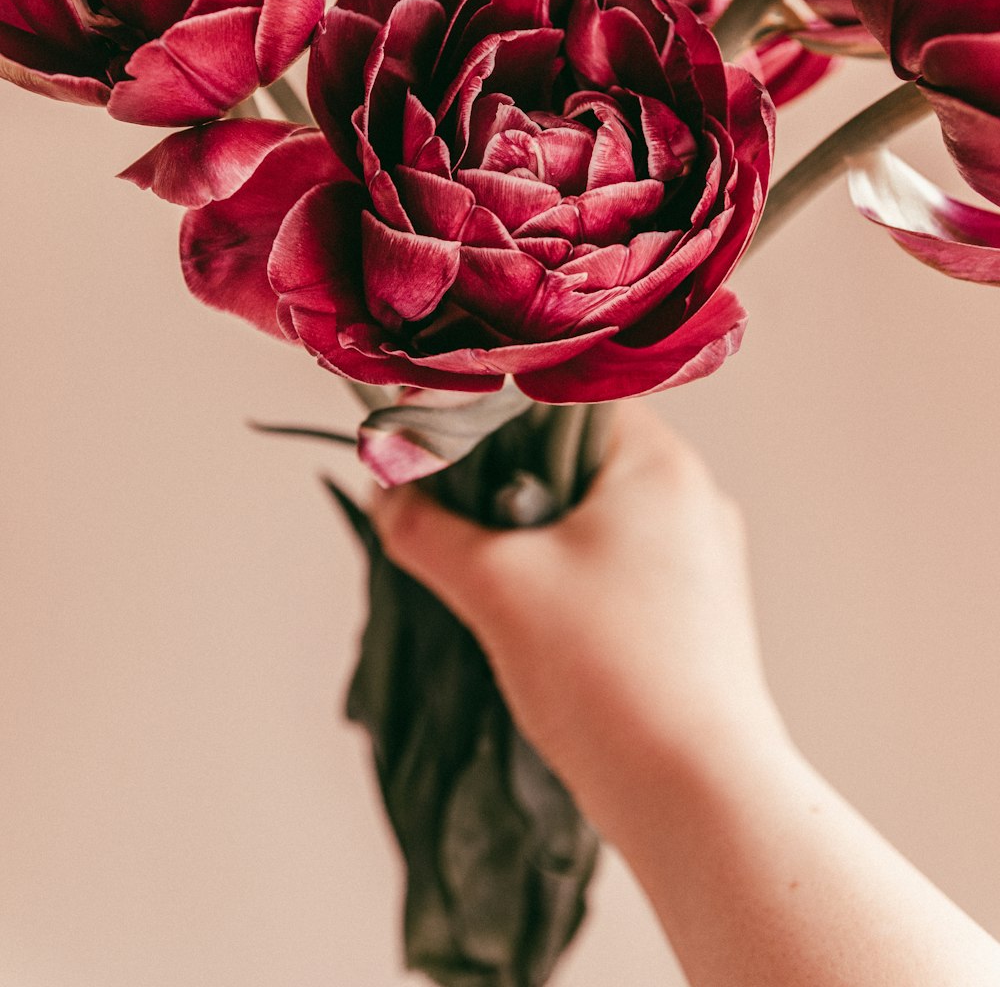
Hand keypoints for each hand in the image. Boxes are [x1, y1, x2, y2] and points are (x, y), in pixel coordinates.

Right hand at [370, 400, 785, 840]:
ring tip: (487, 574)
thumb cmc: (609, 674)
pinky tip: (531, 621)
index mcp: (657, 462)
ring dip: (533, 533)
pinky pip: (616, 566)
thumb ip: (427, 527)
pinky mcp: (695, 614)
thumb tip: (385, 493)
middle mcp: (689, 497)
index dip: (493, 406)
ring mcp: (700, 558)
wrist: (698, 797)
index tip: (437, 437)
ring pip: (594, 514)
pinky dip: (567, 577)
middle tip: (449, 511)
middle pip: (576, 452)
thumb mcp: (495, 587)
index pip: (564, 392)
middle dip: (505, 479)